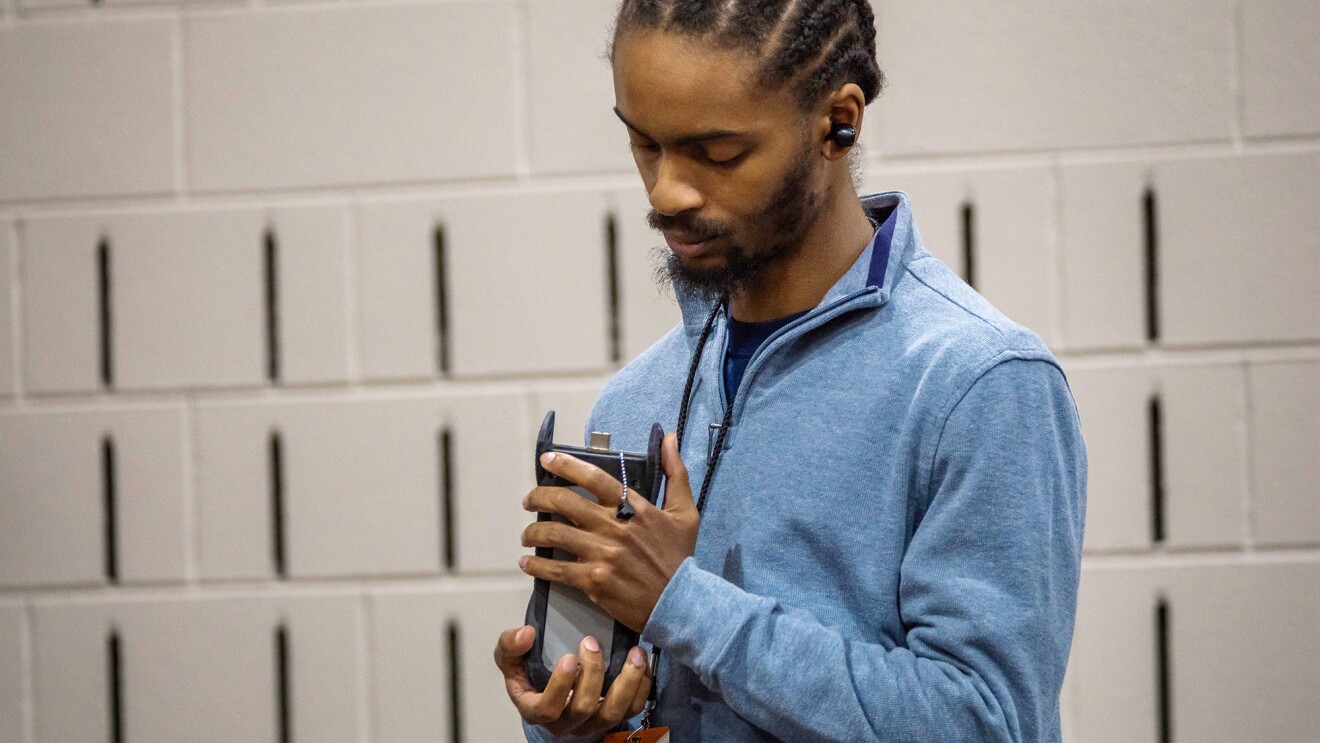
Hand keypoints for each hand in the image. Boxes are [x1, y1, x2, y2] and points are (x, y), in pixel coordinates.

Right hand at [493, 624, 651, 736]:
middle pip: (584, 708)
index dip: (560, 685)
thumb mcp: (511, 663)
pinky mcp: (614, 716)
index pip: (548, 709)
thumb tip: (526, 633)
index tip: (569, 657)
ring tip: (634, 653)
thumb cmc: (531, 680)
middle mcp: (567, 723)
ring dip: (628, 682)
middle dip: (593, 674)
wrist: (550, 699)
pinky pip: (633, 708)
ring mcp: (592, 723)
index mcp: (537, 711)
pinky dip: (642, 686)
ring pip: (614, 712)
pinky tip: (642, 663)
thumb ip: (510, 647)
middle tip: (592, 643)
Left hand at [519, 432, 698, 631]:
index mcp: (633, 508)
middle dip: (539, 497)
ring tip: (528, 534)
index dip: (566, 465)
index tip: (547, 460)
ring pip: (554, 533)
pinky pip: (556, 569)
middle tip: (530, 500)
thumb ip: (676, 473)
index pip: (593, 477)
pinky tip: (528, 563)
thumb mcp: (685, 512)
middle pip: (564, 501)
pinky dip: (537, 565)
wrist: (680, 602)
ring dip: (533, 531)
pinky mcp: (594, 581)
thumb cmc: (679, 557)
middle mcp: (614, 527)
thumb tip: (670, 439)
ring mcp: (602, 554)